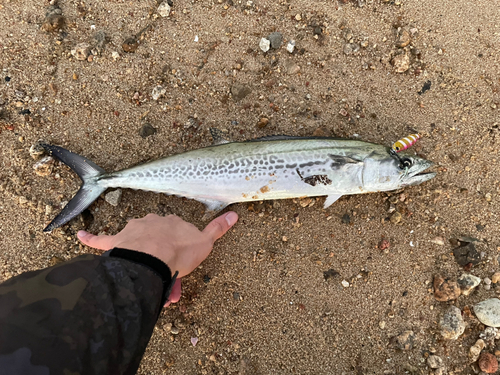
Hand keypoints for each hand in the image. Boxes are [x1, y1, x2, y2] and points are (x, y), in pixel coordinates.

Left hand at [77, 212, 237, 305]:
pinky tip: (78, 236)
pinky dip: (90, 238)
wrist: (152, 259)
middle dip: (161, 253)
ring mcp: (132, 231)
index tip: (182, 262)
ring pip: (137, 242)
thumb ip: (218, 229)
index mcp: (171, 221)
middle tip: (166, 275)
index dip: (179, 248)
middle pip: (156, 236)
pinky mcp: (115, 242)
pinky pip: (100, 239)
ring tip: (148, 277)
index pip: (177, 231)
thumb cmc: (179, 252)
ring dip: (141, 255)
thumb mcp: (205, 243)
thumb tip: (235, 214)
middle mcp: (151, 221)